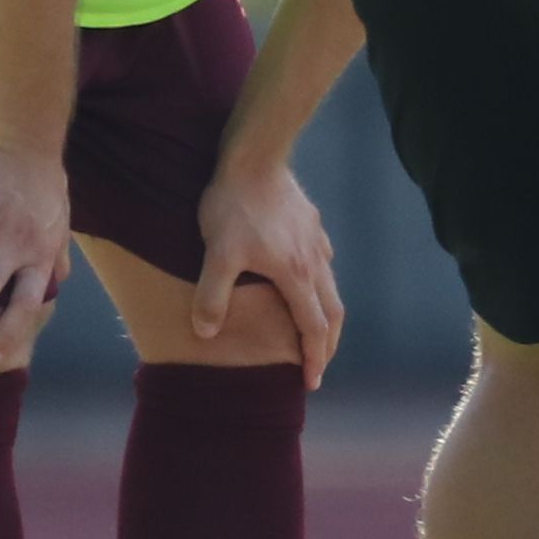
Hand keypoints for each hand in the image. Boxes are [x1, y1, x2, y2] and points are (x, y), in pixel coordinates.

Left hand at [193, 153, 344, 389]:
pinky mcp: (312, 225)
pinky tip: (305, 281)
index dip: (312, 358)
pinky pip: (323, 263)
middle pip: (333, 313)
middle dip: (328, 344)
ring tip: (314, 331)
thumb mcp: (217, 254)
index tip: (310, 382)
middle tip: (318, 366)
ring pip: (330, 287)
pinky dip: (320, 285)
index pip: (313, 328)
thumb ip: (212, 296)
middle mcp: (314, 262)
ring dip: (326, 315)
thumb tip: (205, 333)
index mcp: (296, 276)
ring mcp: (316, 242)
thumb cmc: (233, 206)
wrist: (254, 157)